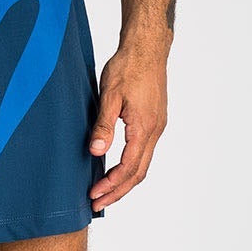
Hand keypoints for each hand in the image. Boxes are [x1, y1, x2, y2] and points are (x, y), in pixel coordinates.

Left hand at [89, 43, 169, 211]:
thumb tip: (96, 152)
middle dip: (118, 191)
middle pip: (139, 173)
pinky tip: (116, 166)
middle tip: (97, 203)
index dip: (111, 185)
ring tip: (105, 190)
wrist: (147, 48)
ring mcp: (157, 126)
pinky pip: (144, 151)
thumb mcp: (110, 95)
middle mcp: (155, 130)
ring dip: (125, 180)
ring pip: (143, 163)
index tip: (94, 195)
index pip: (128, 167)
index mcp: (144, 127)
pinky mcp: (155, 120)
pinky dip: (131, 166)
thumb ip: (104, 125)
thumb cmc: (128, 66)